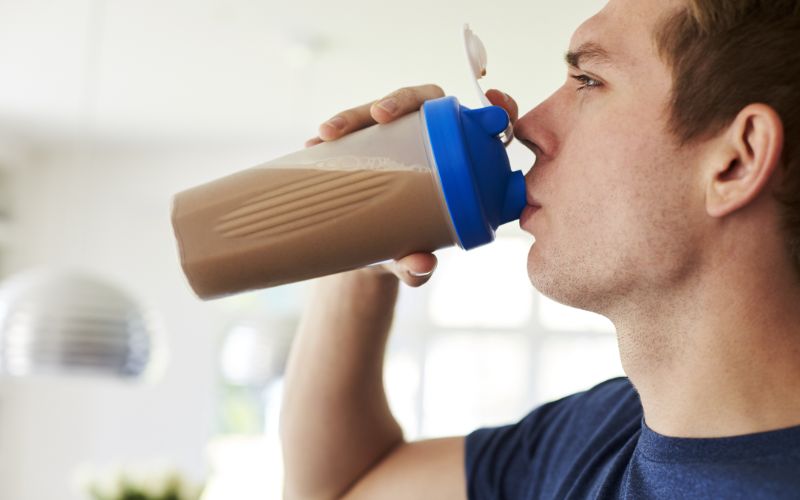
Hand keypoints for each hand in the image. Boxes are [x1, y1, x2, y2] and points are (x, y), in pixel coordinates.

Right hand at [304, 85, 518, 286]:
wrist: (362, 254)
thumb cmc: (401, 251)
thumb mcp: (409, 261)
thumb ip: (417, 267)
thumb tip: (420, 265)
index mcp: (458, 162)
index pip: (483, 125)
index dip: (496, 108)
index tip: (494, 101)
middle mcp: (427, 140)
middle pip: (423, 101)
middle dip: (401, 99)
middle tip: (379, 115)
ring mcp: (392, 137)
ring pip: (379, 111)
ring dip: (354, 115)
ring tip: (328, 133)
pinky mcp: (362, 142)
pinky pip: (350, 128)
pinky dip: (333, 132)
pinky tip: (314, 144)